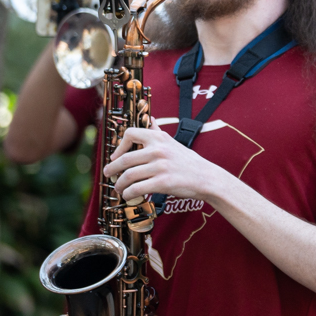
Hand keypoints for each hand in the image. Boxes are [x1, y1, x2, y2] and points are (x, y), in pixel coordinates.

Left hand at [103, 125, 222, 202]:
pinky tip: (129, 195)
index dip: (118, 146)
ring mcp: (160, 166)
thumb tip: (150, 119)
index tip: (116, 156)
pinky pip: (136, 189)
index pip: (130, 134)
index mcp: (159, 138)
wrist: (207, 178)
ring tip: (119, 189)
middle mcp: (158, 150)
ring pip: (128, 176)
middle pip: (124, 159)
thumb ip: (158, 132)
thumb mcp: (173, 142)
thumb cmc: (188, 162)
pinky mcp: (163, 182)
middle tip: (108, 175)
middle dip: (112, 169)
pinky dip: (128, 194)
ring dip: (119, 185)